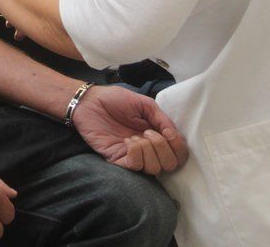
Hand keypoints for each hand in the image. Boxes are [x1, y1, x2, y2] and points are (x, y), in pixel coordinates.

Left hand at [71, 85, 187, 175]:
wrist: (90, 101)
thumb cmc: (115, 100)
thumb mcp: (144, 104)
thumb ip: (162, 119)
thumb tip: (174, 135)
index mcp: (158, 136)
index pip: (179, 153)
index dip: (178, 146)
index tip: (167, 132)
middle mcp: (148, 149)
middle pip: (170, 165)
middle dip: (164, 148)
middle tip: (149, 132)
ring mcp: (134, 156)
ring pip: (155, 168)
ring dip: (149, 149)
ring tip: (136, 135)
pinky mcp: (118, 159)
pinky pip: (135, 166)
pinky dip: (136, 153)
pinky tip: (127, 140)